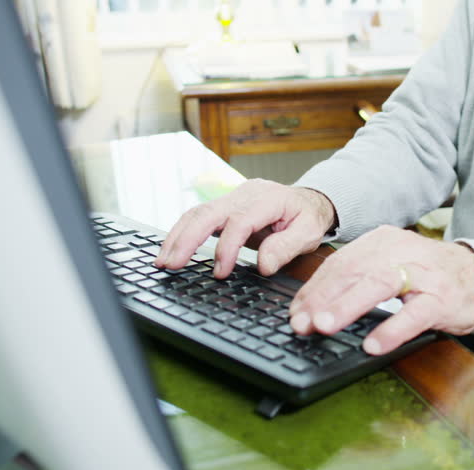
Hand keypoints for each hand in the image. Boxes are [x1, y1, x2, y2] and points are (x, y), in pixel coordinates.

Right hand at [155, 179, 335, 277]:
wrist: (309, 201)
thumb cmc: (309, 218)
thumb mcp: (309, 233)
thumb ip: (286, 247)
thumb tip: (263, 265)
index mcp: (268, 199)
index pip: (240, 221)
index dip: (227, 247)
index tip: (220, 272)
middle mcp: (246, 193)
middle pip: (209, 212)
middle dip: (187, 239)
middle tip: (172, 264)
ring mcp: (233, 197)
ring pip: (198, 212)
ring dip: (178, 237)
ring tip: (164, 261)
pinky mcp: (225, 205)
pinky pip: (199, 216)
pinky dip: (183, 233)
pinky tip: (172, 249)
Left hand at [288, 225, 473, 354]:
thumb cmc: (428, 274)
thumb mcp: (391, 265)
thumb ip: (357, 279)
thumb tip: (313, 305)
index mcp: (383, 241)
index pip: (340, 263)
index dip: (314, 288)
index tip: (295, 311)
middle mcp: (401, 251)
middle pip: (354, 271)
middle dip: (323, 298)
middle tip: (301, 322)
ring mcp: (424, 274)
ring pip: (380, 286)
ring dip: (349, 306)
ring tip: (325, 326)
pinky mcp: (442, 299)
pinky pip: (414, 315)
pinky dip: (392, 329)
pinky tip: (373, 345)